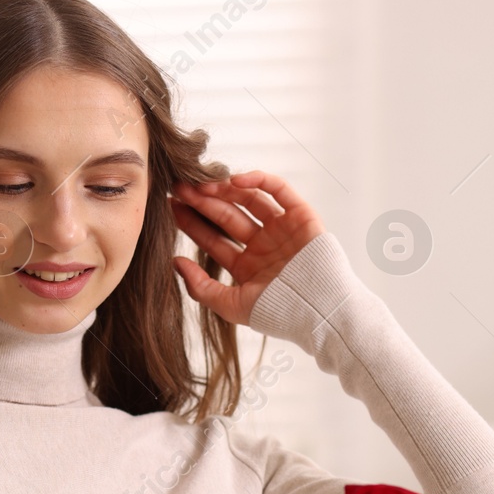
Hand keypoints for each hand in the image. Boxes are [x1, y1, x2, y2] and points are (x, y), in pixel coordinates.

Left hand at [168, 170, 325, 325]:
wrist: (321, 310)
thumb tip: (174, 262)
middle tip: (180, 188)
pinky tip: (235, 181)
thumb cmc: (280, 313)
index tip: (172, 206)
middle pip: (227, 216)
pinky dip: (259, 180)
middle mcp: (263, 245)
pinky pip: (279, 190)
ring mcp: (282, 229)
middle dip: (203, 202)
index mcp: (247, 266)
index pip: (213, 239)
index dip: (192, 222)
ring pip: (249, 200)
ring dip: (225, 190)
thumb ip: (201, 287)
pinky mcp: (301, 216)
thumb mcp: (232, 306)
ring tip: (202, 185)